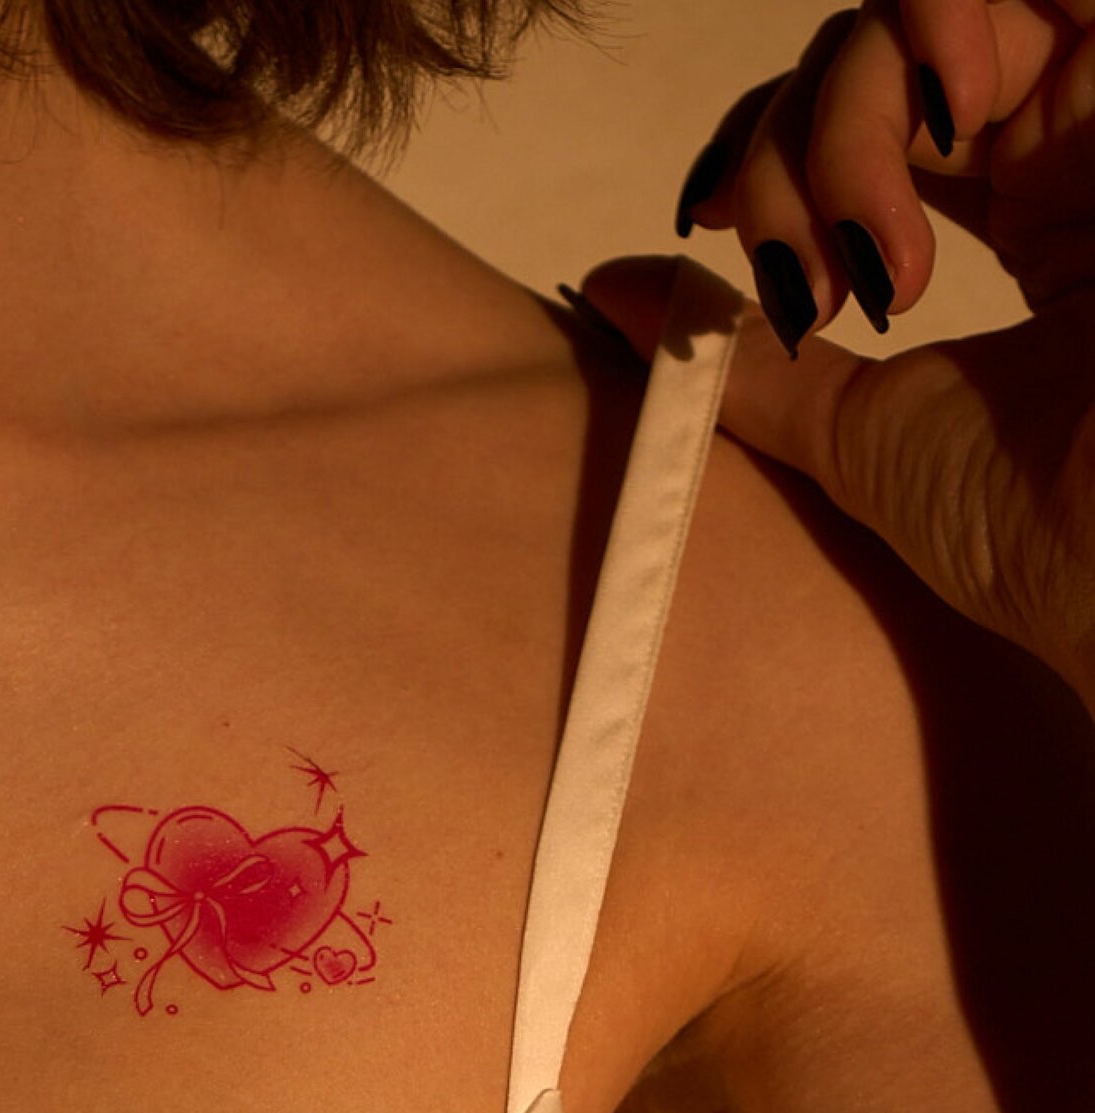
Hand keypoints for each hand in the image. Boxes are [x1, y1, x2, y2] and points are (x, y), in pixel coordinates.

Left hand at [574, 0, 1094, 714]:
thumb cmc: (1027, 519)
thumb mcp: (861, 430)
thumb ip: (744, 354)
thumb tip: (607, 291)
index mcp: (1029, 221)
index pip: (863, 119)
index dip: (768, 154)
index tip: (717, 233)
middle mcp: (1073, 145)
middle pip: (872, 61)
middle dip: (788, 157)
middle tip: (807, 288)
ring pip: (915, 19)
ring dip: (847, 117)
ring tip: (879, 254)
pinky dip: (929, 19)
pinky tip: (939, 125)